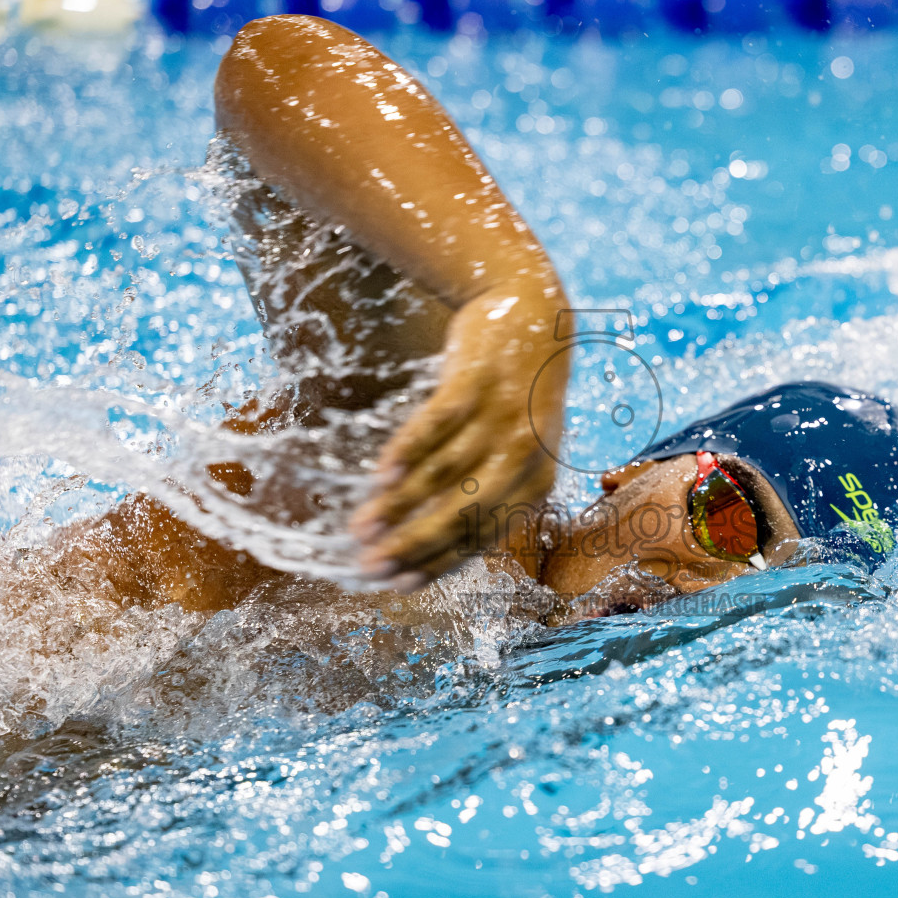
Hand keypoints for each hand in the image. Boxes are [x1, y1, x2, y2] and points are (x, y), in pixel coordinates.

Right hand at [351, 287, 567, 586]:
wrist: (534, 312)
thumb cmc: (518, 396)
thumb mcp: (520, 449)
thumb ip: (490, 491)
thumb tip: (432, 542)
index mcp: (537, 485)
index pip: (481, 537)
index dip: (435, 564)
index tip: (395, 584)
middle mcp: (525, 456)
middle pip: (461, 513)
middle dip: (412, 545)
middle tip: (368, 567)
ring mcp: (501, 417)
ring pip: (444, 474)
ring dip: (398, 506)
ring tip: (360, 528)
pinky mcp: (476, 381)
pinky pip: (438, 423)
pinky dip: (408, 452)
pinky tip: (379, 477)